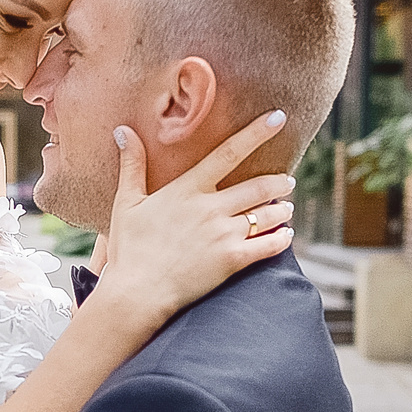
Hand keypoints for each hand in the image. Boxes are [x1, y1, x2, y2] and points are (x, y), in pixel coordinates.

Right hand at [90, 111, 296, 326]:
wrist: (136, 292)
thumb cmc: (129, 248)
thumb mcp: (126, 203)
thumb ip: (132, 165)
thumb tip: (123, 130)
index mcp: (187, 189)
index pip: (228, 153)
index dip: (255, 133)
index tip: (278, 118)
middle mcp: (210, 208)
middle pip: (258, 186)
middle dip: (278, 182)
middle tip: (287, 181)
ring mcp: (223, 235)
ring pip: (266, 214)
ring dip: (281, 208)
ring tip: (286, 207)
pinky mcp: (231, 261)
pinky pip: (268, 246)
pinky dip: (281, 238)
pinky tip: (286, 235)